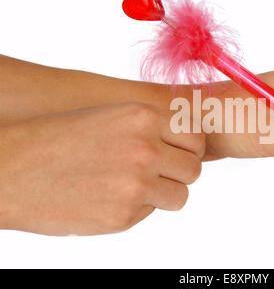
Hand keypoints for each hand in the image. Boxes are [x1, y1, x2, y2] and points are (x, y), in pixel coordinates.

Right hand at [0, 102, 204, 234]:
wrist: (11, 168)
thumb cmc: (57, 139)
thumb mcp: (109, 117)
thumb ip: (148, 129)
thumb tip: (183, 146)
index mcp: (142, 117)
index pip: (196, 137)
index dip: (189, 148)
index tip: (178, 154)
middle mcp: (145, 148)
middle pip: (193, 168)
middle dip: (179, 173)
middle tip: (158, 174)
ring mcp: (136, 184)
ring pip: (180, 195)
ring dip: (164, 193)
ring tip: (135, 188)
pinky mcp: (123, 215)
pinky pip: (150, 212)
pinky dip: (137, 208)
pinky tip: (110, 198)